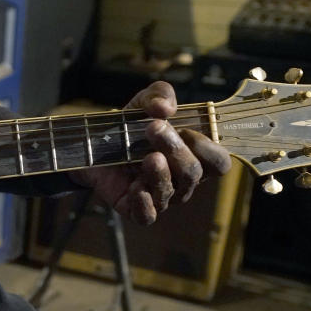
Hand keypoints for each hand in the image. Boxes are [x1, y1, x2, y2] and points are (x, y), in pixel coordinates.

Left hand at [69, 82, 231, 224]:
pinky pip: (147, 216)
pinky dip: (144, 204)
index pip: (218, 163)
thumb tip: (165, 107)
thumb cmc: (130, 124)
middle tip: (154, 128)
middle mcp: (181, 181)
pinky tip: (135, 188)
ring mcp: (159, 196)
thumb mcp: (145, 101)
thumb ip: (160, 95)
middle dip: (177, 150)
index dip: (207, 148)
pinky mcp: (134, 208)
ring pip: (171, 193)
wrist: (92, 143)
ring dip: (160, 172)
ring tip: (147, 156)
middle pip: (193, 174)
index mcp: (193, 157)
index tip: (185, 129)